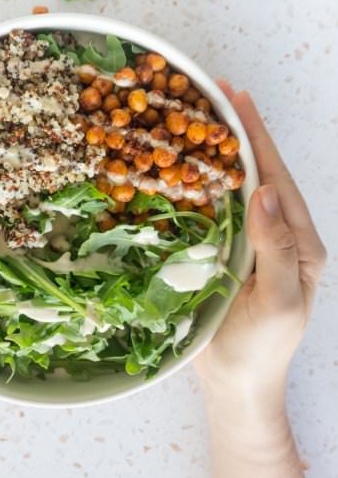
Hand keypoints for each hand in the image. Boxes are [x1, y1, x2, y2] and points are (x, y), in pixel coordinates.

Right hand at [194, 82, 326, 395]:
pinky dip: (195, 186)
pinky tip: (179, 169)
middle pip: (255, 174)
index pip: (277, 179)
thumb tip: (262, 191)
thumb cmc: (262, 348)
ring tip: (194, 121)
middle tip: (213, 95)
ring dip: (214, 154)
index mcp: (298, 243)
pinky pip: (208, 213)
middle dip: (237, 134)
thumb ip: (277, 248)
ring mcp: (244, 243)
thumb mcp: (281, 302)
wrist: (236, 382)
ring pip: (230, 190)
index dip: (258, 138)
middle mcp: (272, 235)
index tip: (237, 100)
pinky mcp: (219, 253)